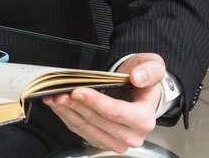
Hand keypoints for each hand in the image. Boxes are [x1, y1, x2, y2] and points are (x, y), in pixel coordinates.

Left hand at [42, 53, 164, 153]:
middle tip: (58, 92)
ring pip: (86, 128)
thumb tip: (137, 77)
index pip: (114, 112)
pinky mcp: (103, 141)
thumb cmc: (143, 79)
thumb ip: (149, 70)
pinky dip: (68, 117)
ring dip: (67, 112)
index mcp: (144, 118)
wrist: (139, 89)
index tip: (77, 91)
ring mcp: (117, 141)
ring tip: (54, 97)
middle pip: (96, 121)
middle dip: (75, 105)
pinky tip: (60, 105)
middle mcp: (132, 135)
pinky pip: (81, 131)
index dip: (94, 102)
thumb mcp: (153, 66)